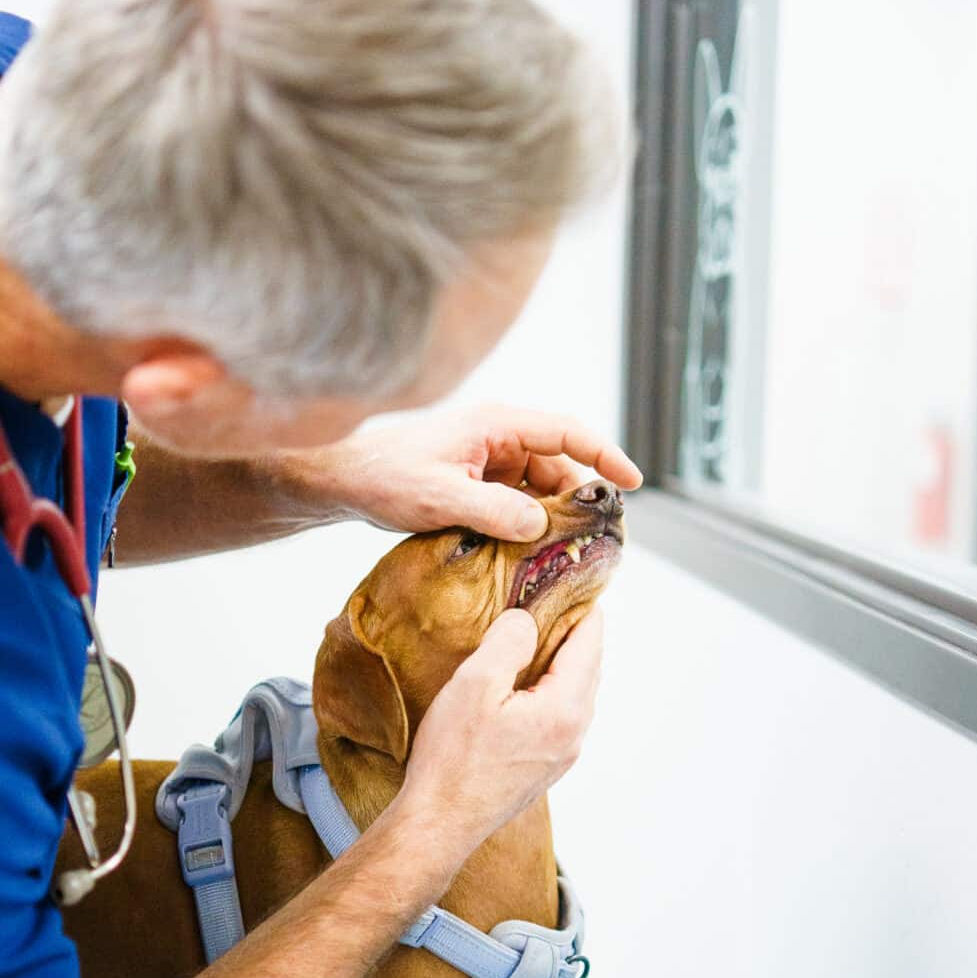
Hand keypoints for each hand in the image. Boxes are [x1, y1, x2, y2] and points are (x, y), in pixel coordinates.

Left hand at [304, 403, 641, 543]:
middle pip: (558, 465)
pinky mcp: (478, 478)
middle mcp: (499, 435)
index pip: (566, 432)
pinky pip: (517, 499)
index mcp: (496, 424)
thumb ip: (493, 511)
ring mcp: (489, 457)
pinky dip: (527, 522)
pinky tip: (528, 552)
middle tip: (595, 539)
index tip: (632, 483)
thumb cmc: (385, 477)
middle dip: (577, 500)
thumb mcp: (439, 498)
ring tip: (560, 553)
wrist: (344, 480)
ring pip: (539, 487)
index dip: (604, 454)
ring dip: (549, 517)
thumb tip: (540, 527)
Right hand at [396, 606, 604, 866]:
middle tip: (551, 597)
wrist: (439, 824)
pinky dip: (550, 688)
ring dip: (560, 661)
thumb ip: (509, 641)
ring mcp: (562, 754)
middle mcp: (575, 733)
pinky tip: (522, 682)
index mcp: (566, 708)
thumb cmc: (453, 759)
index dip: (583, 605)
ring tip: (534, 634)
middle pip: (588, 666)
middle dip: (573, 630)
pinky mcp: (544, 767)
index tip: (572, 577)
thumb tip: (527, 619)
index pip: (591, 641)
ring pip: (574, 691)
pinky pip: (559, 714)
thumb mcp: (475, 684)